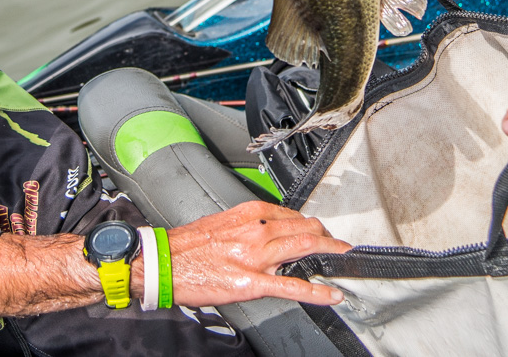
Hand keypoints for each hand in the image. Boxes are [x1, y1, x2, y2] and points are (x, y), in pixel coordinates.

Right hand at [157, 201, 350, 306]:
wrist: (164, 263)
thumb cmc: (188, 246)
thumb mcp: (222, 223)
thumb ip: (248, 226)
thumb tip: (267, 231)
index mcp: (249, 213)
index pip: (292, 215)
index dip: (310, 224)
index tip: (319, 230)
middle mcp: (256, 230)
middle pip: (305, 229)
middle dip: (327, 236)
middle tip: (338, 244)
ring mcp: (256, 257)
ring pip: (305, 250)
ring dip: (330, 253)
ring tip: (343, 258)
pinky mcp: (252, 283)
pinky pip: (291, 286)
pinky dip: (316, 291)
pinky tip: (331, 294)